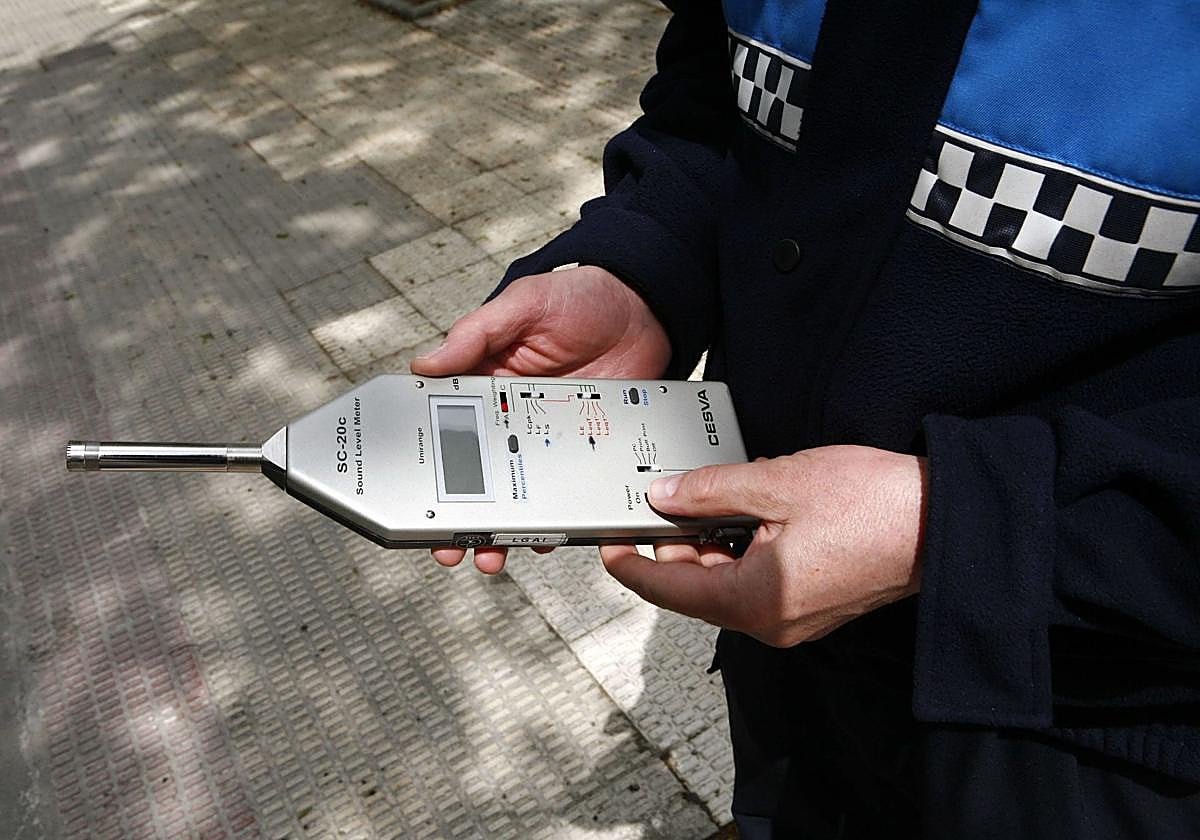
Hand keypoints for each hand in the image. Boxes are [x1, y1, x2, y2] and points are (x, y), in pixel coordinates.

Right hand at [410, 265, 671, 573]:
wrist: (647, 307)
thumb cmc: (581, 298)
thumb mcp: (523, 305)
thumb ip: (477, 333)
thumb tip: (425, 364)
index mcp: (487, 385)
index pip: (447, 430)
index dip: (428, 466)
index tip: (413, 498)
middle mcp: (515, 419)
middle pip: (480, 476)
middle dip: (461, 515)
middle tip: (451, 543)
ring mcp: (552, 440)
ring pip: (521, 494)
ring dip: (504, 528)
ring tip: (492, 552)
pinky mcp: (587, 451)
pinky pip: (569, 491)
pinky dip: (559, 518)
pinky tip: (548, 537)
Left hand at [600, 446, 927, 646]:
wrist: (946, 521)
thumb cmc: (872, 504)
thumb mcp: (777, 483)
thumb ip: (711, 492)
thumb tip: (665, 496)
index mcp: (754, 600)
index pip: (669, 592)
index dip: (631, 566)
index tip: (608, 544)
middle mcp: (771, 622)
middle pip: (697, 588)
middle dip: (680, 544)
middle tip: (677, 497)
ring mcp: (796, 619)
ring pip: (729, 583)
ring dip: (716, 543)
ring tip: (727, 495)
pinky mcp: (815, 606)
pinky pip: (760, 582)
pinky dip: (746, 549)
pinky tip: (759, 511)